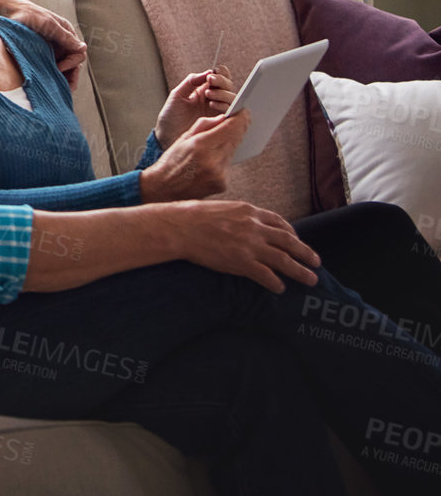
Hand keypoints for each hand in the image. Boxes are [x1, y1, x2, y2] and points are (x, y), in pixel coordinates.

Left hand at [0, 0, 86, 87]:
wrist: (10, 12)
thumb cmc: (29, 16)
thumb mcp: (48, 25)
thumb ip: (65, 37)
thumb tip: (83, 48)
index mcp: (67, 33)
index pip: (78, 54)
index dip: (71, 64)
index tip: (57, 69)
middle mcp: (62, 41)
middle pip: (74, 63)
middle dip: (70, 77)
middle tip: (64, 90)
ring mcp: (53, 48)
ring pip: (64, 67)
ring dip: (62, 78)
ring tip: (56, 90)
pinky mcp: (43, 53)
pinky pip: (52, 66)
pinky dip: (52, 75)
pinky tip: (47, 83)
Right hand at [140, 104, 247, 201]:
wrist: (164, 188)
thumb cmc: (170, 163)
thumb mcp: (183, 138)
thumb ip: (204, 126)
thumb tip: (223, 117)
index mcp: (201, 145)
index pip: (232, 127)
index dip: (240, 117)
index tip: (240, 112)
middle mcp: (213, 160)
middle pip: (236, 138)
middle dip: (234, 129)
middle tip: (229, 124)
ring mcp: (219, 174)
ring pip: (233, 151)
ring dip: (227, 145)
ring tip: (210, 148)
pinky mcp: (222, 184)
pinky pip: (228, 165)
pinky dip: (222, 160)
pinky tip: (209, 163)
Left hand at [154, 67, 236, 149]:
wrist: (167, 137)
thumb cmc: (171, 118)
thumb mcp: (178, 95)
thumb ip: (191, 81)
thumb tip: (208, 72)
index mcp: (204, 90)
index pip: (219, 77)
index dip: (220, 73)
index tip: (212, 73)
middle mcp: (214, 100)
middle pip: (228, 86)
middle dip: (221, 81)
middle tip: (211, 81)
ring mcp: (218, 112)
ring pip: (232, 98)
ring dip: (223, 94)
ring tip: (209, 95)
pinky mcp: (222, 123)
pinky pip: (232, 113)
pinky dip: (225, 106)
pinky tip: (214, 105)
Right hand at [164, 200, 319, 292]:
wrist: (179, 227)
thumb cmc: (192, 216)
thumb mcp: (221, 208)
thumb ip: (237, 216)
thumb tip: (241, 222)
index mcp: (249, 211)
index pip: (279, 223)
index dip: (292, 234)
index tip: (297, 241)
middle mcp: (254, 227)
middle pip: (288, 241)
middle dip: (305, 253)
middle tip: (317, 262)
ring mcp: (249, 245)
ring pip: (283, 259)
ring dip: (300, 271)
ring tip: (311, 279)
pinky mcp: (241, 261)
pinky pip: (265, 275)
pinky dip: (276, 282)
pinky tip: (280, 288)